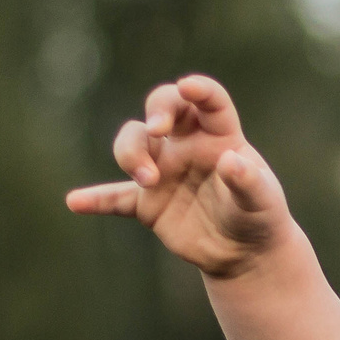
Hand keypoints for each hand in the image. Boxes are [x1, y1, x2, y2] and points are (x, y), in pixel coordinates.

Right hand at [65, 74, 291, 277]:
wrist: (244, 253)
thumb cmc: (259, 216)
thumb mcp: (263, 201)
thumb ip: (250, 181)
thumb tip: (232, 161)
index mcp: (219, 136)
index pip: (208, 101)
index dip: (198, 90)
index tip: (188, 87)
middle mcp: (186, 144)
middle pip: (162, 108)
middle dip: (156, 111)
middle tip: (156, 130)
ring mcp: (164, 170)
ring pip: (134, 143)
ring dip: (132, 154)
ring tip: (148, 180)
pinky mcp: (148, 203)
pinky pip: (115, 198)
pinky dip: (97, 200)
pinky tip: (76, 202)